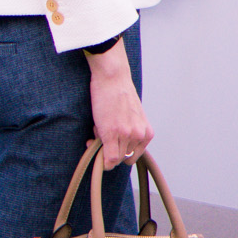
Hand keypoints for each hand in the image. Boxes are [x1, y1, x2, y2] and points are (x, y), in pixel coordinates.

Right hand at [85, 39, 153, 169]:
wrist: (113, 77)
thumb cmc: (120, 93)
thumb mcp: (133, 116)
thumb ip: (130, 132)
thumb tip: (116, 148)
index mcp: (146, 133)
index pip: (133, 156)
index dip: (119, 152)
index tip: (110, 144)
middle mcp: (139, 136)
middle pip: (123, 158)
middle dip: (110, 150)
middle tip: (100, 134)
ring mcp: (126, 135)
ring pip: (114, 158)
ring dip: (102, 148)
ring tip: (98, 128)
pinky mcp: (112, 134)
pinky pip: (108, 159)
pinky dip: (100, 159)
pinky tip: (91, 142)